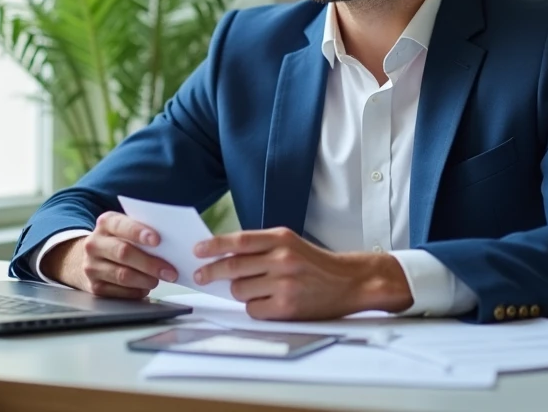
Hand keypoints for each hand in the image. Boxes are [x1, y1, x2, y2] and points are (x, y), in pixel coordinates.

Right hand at [43, 211, 178, 298]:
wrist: (92, 258)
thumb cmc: (119, 241)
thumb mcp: (126, 229)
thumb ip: (142, 231)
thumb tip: (172, 243)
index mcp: (105, 223)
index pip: (122, 225)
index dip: (139, 232)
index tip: (157, 240)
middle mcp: (94, 244)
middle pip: (123, 252)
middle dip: (150, 263)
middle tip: (170, 271)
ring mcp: (91, 266)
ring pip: (123, 275)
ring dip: (145, 280)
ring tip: (158, 280)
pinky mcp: (94, 287)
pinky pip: (120, 292)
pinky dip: (136, 291)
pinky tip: (144, 288)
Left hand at [193, 227, 412, 319]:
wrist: (350, 282)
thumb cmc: (316, 264)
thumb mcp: (291, 244)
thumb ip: (261, 247)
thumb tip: (223, 256)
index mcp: (281, 238)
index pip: (239, 240)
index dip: (214, 246)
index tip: (197, 251)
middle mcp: (282, 258)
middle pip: (233, 266)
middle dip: (212, 272)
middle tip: (201, 276)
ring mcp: (284, 284)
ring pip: (240, 290)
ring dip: (240, 292)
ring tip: (256, 289)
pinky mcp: (287, 307)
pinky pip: (253, 309)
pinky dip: (254, 307)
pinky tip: (268, 303)